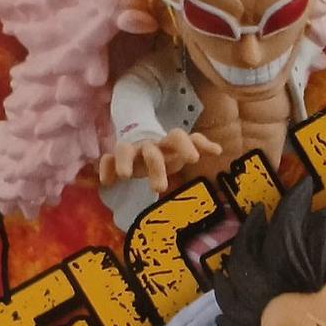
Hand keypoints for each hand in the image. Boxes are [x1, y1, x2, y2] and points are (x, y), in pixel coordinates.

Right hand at [99, 129, 221, 190]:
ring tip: (125, 177)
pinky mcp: (116, 158)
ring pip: (126, 150)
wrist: (139, 143)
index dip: (186, 145)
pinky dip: (106, 167)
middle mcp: (150, 146)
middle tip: (159, 189)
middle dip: (156, 168)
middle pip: (152, 151)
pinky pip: (107, 159)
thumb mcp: (181, 151)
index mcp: (168, 144)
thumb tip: (220, 151)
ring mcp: (132, 151)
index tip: (195, 160)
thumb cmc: (164, 154)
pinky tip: (106, 181)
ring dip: (125, 161)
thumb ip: (199, 147)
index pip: (178, 136)